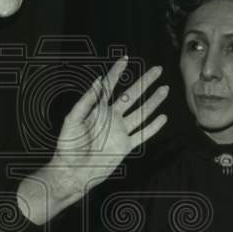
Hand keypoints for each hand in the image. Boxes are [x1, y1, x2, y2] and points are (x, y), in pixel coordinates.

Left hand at [52, 55, 167, 193]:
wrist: (73, 172)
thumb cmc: (68, 146)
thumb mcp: (73, 120)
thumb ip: (85, 101)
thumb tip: (98, 81)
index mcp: (98, 110)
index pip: (110, 86)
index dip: (117, 72)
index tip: (125, 59)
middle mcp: (111, 118)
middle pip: (131, 96)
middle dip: (145, 82)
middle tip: (157, 69)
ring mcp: (119, 132)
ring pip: (141, 113)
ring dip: (153, 101)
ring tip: (164, 88)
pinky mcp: (125, 146)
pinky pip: (142, 134)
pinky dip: (153, 126)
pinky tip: (162, 117)